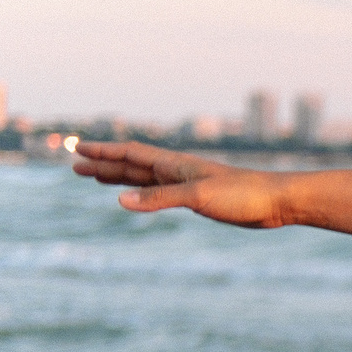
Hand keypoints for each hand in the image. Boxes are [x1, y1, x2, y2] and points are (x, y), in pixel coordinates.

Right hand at [71, 140, 291, 227]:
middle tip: (73, 166)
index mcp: (174, 165)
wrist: (278, 201)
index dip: (103, 152)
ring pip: (144, 178)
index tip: (77, 149)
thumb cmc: (243, 195)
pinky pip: (161, 193)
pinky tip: (137, 197)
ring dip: (118, 177)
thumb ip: (158, 198)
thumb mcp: (197, 196)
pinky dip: (143, 193)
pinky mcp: (199, 199)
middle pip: (131, 165)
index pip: (130, 154)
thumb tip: (119, 201)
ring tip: (94, 177)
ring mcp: (187, 184)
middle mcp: (177, 171)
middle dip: (103, 165)